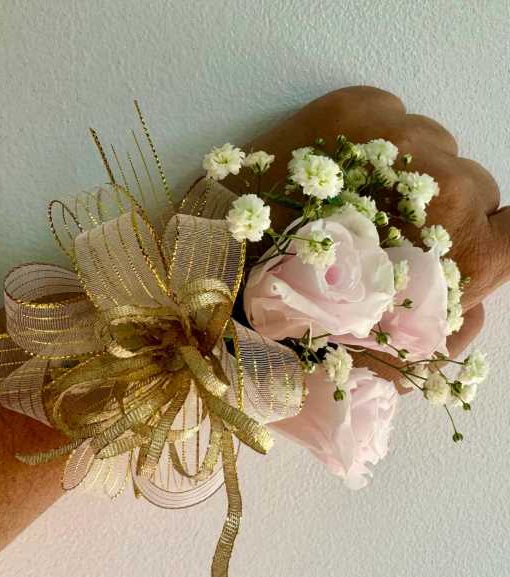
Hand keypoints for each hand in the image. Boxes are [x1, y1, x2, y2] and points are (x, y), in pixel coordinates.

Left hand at [228, 86, 508, 377]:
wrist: (203, 277)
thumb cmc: (284, 327)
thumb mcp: (372, 359)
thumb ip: (433, 340)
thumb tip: (464, 321)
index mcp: (454, 251)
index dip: (486, 247)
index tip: (447, 255)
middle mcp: (441, 183)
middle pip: (474, 187)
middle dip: (436, 216)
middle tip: (379, 239)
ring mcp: (396, 137)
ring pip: (434, 147)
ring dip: (403, 174)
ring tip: (348, 205)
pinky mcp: (349, 109)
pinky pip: (393, 115)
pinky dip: (372, 143)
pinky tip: (333, 177)